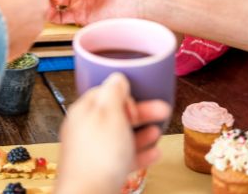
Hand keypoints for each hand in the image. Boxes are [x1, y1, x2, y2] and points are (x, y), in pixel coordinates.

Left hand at [55, 73, 170, 193]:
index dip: (123, 93)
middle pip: (115, 115)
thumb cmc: (99, 154)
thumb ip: (114, 94)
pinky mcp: (101, 170)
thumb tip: (117, 77)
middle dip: (140, 112)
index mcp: (84, 111)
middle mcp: (86, 129)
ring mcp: (93, 151)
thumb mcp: (110, 114)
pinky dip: (139, 154)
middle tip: (163, 110)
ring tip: (158, 133)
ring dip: (141, 133)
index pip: (103, 93)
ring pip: (120, 137)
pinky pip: (122, 158)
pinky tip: (155, 153)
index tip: (139, 95)